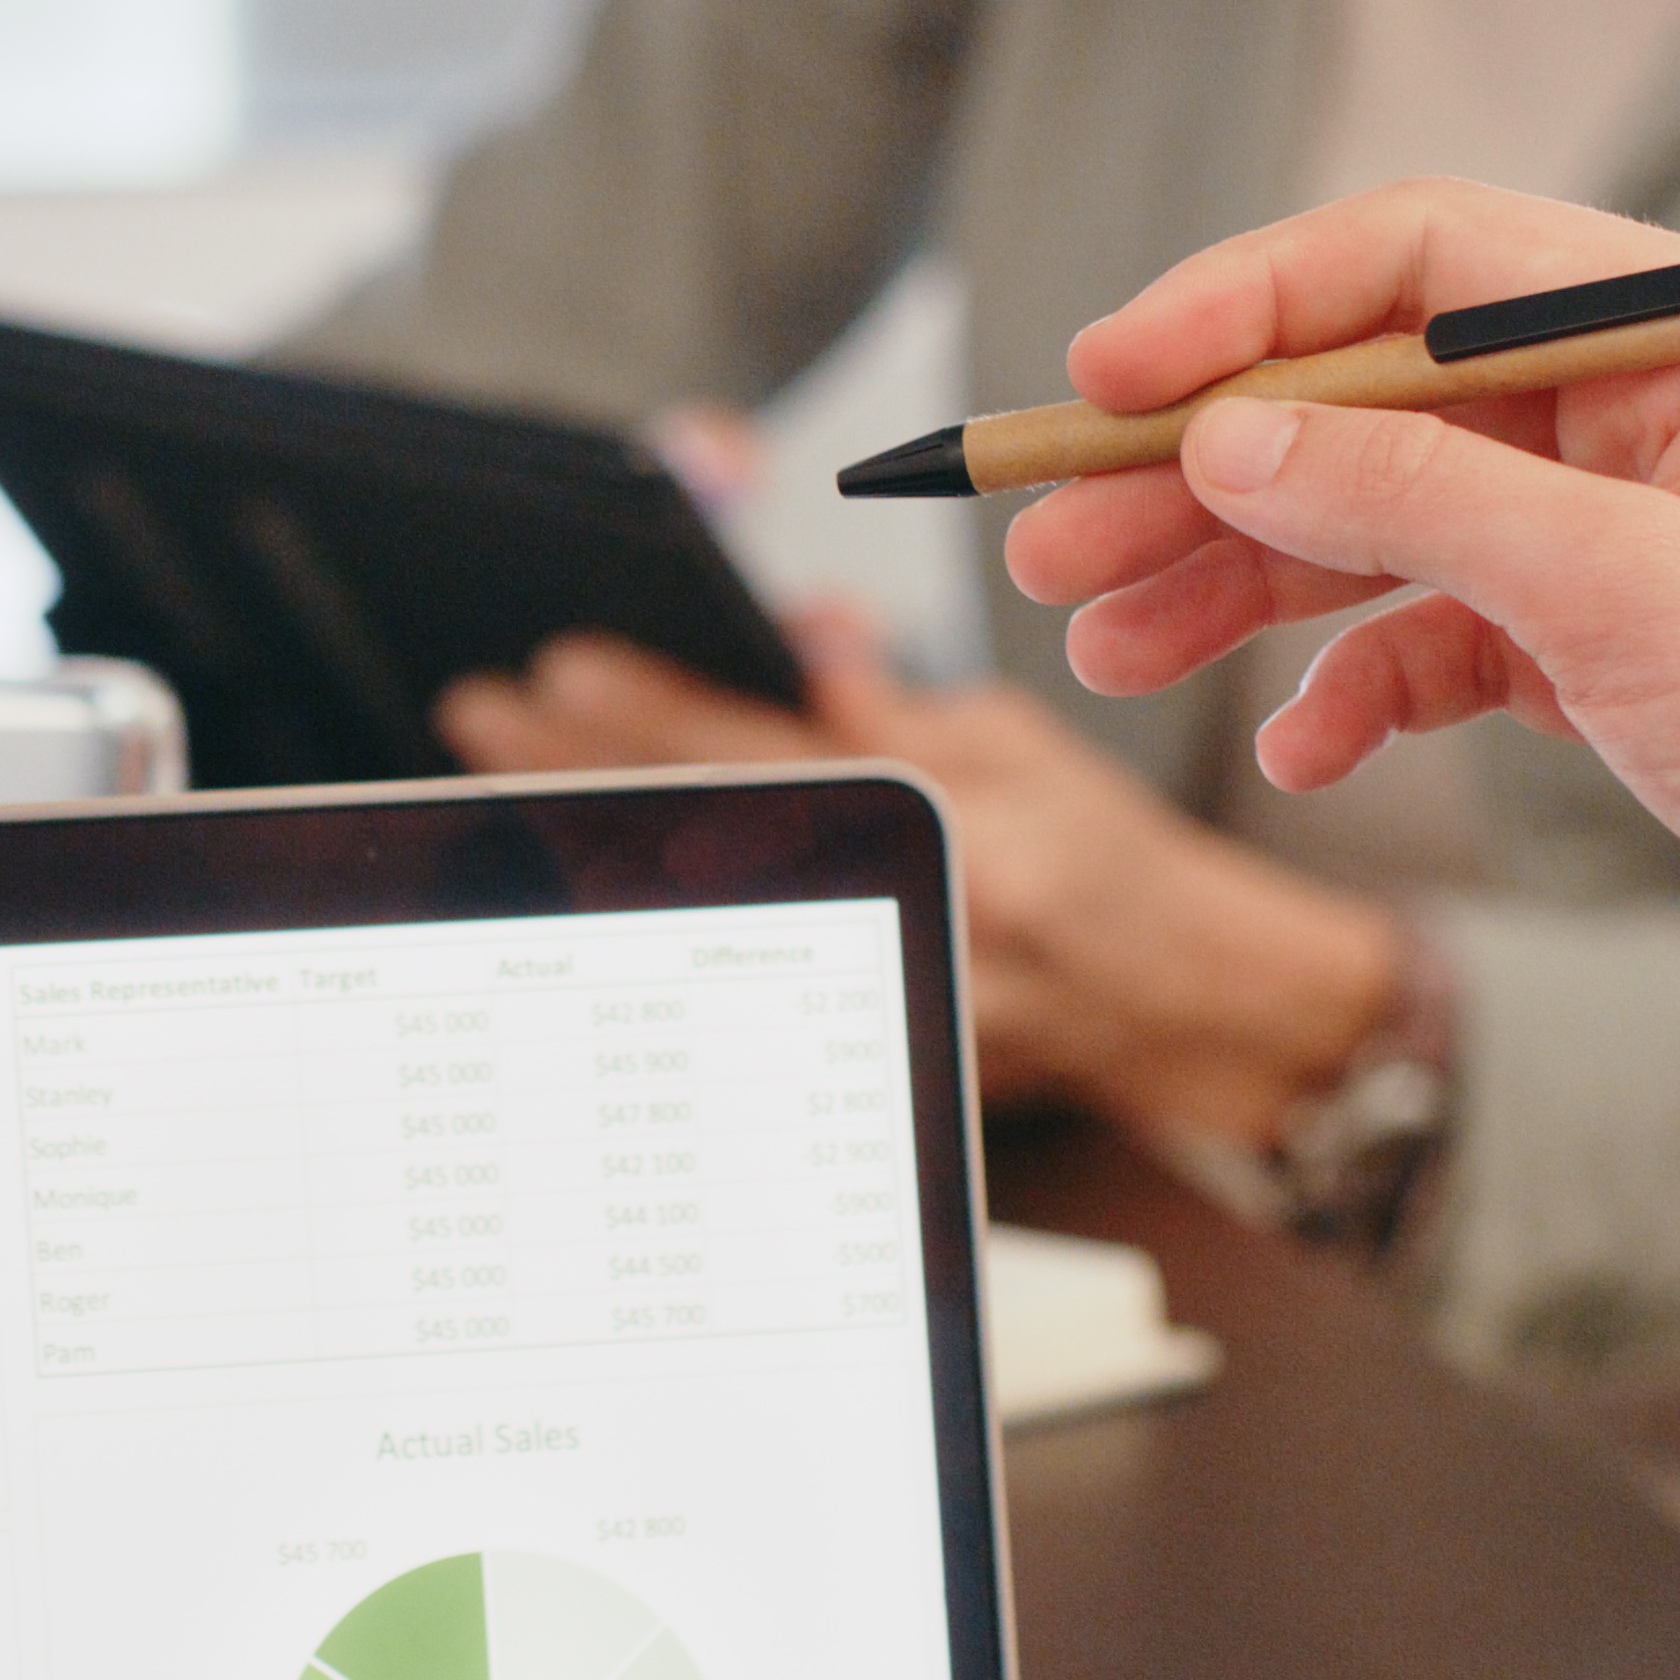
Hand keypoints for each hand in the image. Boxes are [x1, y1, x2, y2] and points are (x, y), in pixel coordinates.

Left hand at [440, 607, 1412, 1142]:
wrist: (1200, 1013)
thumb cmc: (1124, 871)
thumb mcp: (1027, 749)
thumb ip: (901, 701)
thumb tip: (802, 636)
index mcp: (954, 820)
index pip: (766, 747)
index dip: (651, 705)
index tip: (559, 664)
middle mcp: (907, 911)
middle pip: (706, 827)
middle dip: (578, 766)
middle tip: (480, 715)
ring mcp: (881, 988)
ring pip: (701, 902)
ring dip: (596, 835)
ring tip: (503, 776)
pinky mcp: (867, 1042)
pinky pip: (739, 963)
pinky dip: (664, 917)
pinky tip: (595, 880)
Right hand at [997, 180, 1679, 1119]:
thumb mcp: (1623, 594)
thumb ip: (1413, 495)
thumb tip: (1231, 430)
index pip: (1422, 261)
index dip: (1248, 304)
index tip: (1108, 376)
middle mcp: (1663, 421)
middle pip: (1379, 398)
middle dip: (1209, 467)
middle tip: (1050, 535)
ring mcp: (1646, 545)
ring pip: (1393, 525)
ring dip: (1246, 582)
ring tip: (1107, 645)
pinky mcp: (1636, 665)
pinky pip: (1450, 641)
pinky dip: (1359, 688)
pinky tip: (1296, 752)